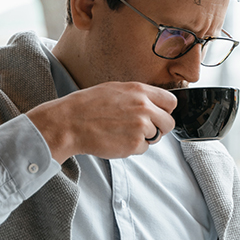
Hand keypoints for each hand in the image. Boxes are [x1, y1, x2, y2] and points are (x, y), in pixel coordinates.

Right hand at [27, 81, 176, 162]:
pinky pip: (144, 149)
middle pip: (169, 123)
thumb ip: (139, 96)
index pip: (171, 102)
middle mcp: (144, 107)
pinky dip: (133, 147)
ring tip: (122, 132)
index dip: (165, 110)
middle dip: (159, 128)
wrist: (69, 122)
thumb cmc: (88, 106)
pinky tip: (117, 139)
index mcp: (140, 91)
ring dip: (144, 138)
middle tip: (142, 128)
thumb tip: (155, 104)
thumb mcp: (116, 90)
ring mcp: (141, 126)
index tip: (158, 114)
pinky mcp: (135, 144)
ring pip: (156, 137)